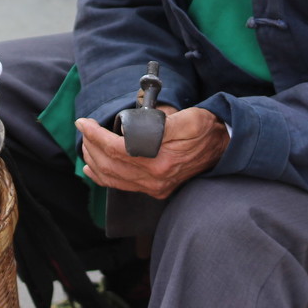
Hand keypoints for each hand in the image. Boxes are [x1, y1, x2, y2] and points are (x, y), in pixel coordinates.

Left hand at [76, 107, 228, 199]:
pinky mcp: (156, 189)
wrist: (224, 147)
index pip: (116, 150)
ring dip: (94, 160)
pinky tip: (92, 169)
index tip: (84, 122)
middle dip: (91, 145)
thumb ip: (160, 123)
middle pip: (110, 165)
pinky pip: (121, 186)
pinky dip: (103, 177)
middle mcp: (155, 179)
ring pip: (112, 178)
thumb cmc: (205, 129)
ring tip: (85, 144)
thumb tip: (132, 129)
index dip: (95, 136)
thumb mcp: (186, 119)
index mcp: (160, 160)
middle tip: (83, 128)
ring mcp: (155, 187)